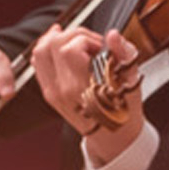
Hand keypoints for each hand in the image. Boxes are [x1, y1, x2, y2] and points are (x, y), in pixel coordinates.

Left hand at [32, 24, 143, 160]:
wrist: (113, 135)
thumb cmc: (124, 110)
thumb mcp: (131, 82)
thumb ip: (124, 55)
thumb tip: (113, 35)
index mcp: (82, 88)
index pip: (70, 50)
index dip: (86, 39)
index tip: (100, 46)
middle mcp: (62, 90)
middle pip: (50, 46)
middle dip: (72, 34)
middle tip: (90, 41)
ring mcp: (51, 91)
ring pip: (39, 52)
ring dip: (55, 38)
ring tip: (74, 37)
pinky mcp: (47, 92)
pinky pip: (38, 64)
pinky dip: (47, 49)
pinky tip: (61, 44)